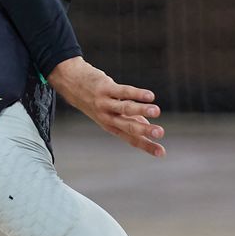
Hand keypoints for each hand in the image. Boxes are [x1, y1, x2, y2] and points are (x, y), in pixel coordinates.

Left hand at [46, 56, 164, 156]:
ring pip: (126, 109)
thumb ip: (129, 119)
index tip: (162, 152)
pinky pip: (123, 92)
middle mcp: (107, 118)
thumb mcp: (110, 113)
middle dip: (145, 130)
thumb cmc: (97, 100)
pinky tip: (150, 95)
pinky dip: (137, 94)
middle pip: (128, 126)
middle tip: (160, 132)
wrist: (72, 83)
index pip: (131, 139)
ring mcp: (105, 104)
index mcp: (111, 127)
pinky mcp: (105, 89)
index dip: (147, 146)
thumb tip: (147, 127)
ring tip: (157, 111)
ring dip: (142, 110)